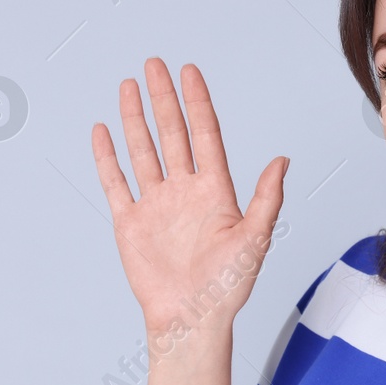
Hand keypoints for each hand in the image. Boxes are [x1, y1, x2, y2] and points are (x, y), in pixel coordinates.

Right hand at [91, 58, 287, 336]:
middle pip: (172, 134)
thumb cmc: (227, 288)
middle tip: (154, 64)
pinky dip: (107, 157)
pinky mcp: (130, 222)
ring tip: (129, 85)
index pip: (204, 135)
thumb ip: (266, 198)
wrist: (190, 320)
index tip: (189, 72)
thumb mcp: (255, 240)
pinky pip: (116, 182)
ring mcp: (155, 205)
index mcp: (214, 191)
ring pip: (143, 151)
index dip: (197, 102)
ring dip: (135, 119)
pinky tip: (102, 131)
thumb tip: (283, 160)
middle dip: (163, 99)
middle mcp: (184, 192)